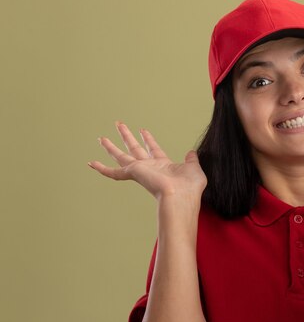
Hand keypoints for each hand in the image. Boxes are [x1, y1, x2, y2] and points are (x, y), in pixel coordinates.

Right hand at [88, 122, 206, 199]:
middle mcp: (150, 168)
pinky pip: (114, 172)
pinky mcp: (133, 173)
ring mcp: (141, 170)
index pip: (154, 150)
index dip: (149, 140)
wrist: (181, 196)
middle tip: (119, 124)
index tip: (143, 130)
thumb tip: (191, 153)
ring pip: (122, 157)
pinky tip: (91, 163)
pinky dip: (102, 169)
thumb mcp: (194, 169)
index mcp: (164, 166)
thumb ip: (191, 160)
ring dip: (111, 147)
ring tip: (101, 138)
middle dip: (128, 137)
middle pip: (135, 149)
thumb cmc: (189, 188)